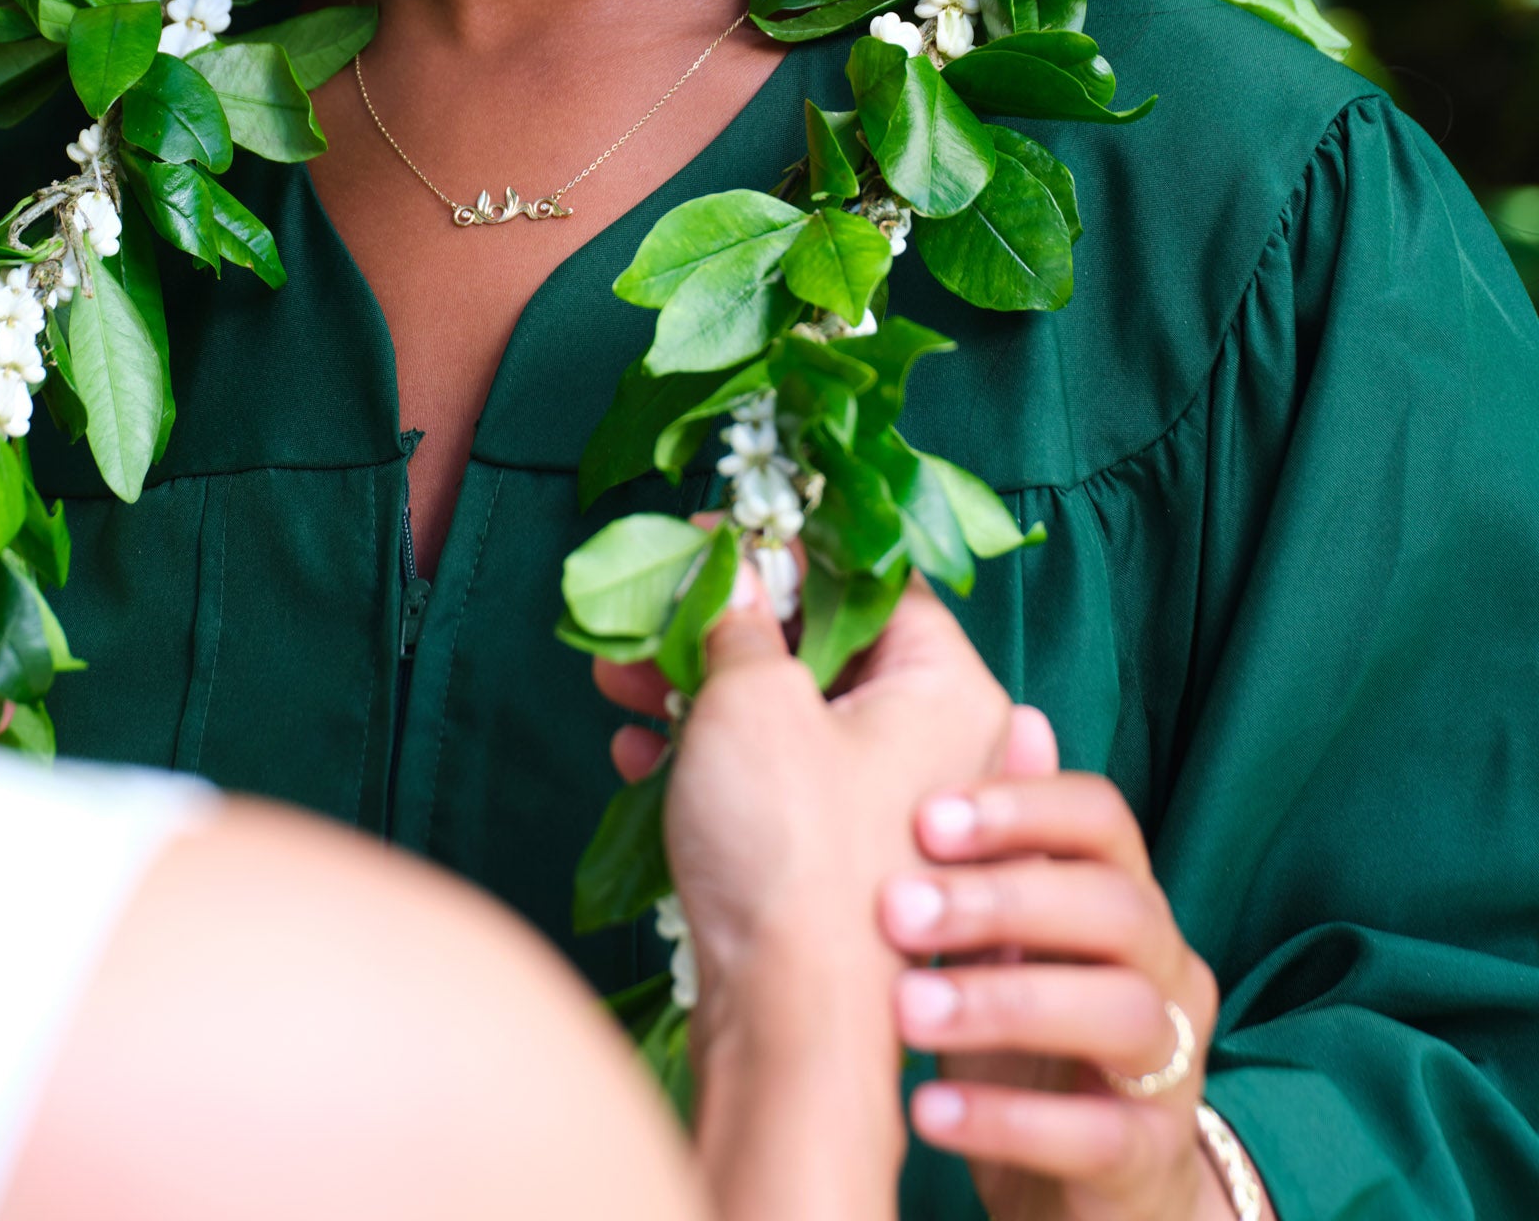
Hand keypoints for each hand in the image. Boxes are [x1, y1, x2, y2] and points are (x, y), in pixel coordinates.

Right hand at [593, 563, 1018, 1219]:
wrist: (790, 1027)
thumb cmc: (792, 849)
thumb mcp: (752, 699)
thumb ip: (739, 614)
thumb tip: (734, 565)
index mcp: (947, 686)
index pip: (872, 575)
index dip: (786, 546)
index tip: (711, 537)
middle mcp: (937, 740)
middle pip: (823, 642)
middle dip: (722, 624)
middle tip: (650, 612)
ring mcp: (890, 804)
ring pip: (789, 711)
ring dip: (699, 687)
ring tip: (617, 680)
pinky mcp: (843, 856)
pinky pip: (778, 775)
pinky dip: (712, 755)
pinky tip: (639, 753)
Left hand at [882, 768, 1251, 1220]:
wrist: (1088, 1176)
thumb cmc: (1029, 1018)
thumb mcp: (1009, 926)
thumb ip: (1010, 837)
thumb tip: (1018, 713)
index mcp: (1120, 890)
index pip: (1102, 817)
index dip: (1022, 807)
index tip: (925, 815)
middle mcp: (1162, 963)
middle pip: (1117, 907)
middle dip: (1003, 900)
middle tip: (894, 908)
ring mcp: (1169, 1060)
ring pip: (1118, 1014)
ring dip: (1002, 1005)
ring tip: (903, 1011)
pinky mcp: (1148, 1153)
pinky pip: (1099, 1135)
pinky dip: (1009, 1120)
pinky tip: (928, 1107)